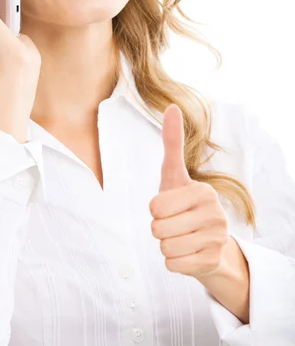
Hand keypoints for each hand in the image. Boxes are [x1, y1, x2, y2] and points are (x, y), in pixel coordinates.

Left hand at [149, 104, 228, 278]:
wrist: (207, 242)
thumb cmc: (182, 203)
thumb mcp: (174, 174)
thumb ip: (172, 142)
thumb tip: (172, 106)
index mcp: (203, 191)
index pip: (155, 207)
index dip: (155, 209)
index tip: (170, 207)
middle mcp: (215, 214)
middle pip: (158, 229)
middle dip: (159, 229)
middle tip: (175, 224)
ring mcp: (217, 239)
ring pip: (165, 248)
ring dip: (166, 245)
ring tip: (181, 237)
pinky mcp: (212, 262)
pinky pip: (173, 265)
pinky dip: (174, 262)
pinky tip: (188, 253)